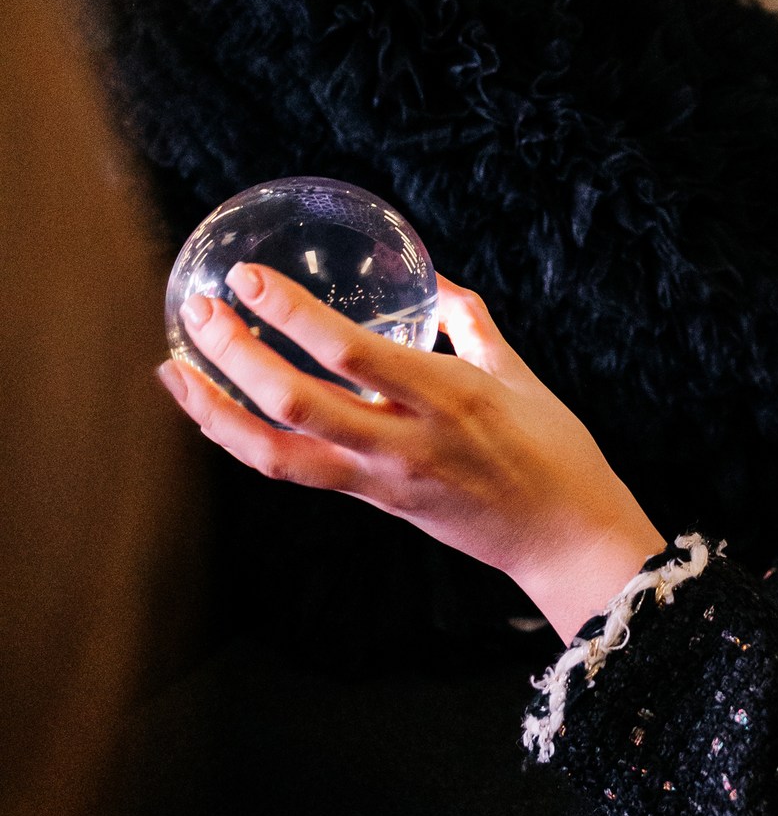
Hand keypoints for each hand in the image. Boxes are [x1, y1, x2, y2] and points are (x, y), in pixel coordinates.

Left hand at [158, 265, 665, 641]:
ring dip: (215, 411)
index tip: (246, 277)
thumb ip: (468, 321)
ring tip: (175, 370)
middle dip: (234, 355)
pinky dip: (243, 441)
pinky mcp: (372, 502)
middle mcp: (404, 441)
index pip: (348, 352)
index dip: (289, 314)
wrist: (564, 538)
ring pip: (275, 454)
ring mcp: (381, 479)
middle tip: (199, 310)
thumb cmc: (554, 450)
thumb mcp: (518, 373)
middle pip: (294, 403)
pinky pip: (293, 471)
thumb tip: (433, 277)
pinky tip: (215, 410)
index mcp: (447, 395)